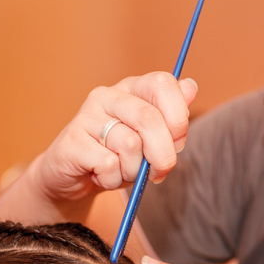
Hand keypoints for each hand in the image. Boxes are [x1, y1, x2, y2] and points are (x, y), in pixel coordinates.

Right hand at [24, 73, 197, 208]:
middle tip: (160, 172)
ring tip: (122, 172)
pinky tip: (103, 177)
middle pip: (149, 118)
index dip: (177, 115)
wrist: (72, 178)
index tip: (178, 142)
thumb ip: (171, 120)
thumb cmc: (115, 157)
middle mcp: (107, 96)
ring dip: (133, 170)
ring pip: (129, 145)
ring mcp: (86, 116)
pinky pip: (108, 164)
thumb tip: (191, 87)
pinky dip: (113, 179)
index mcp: (131, 89)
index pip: (162, 83)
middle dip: (163, 153)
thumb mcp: (149, 141)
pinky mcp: (72, 140)